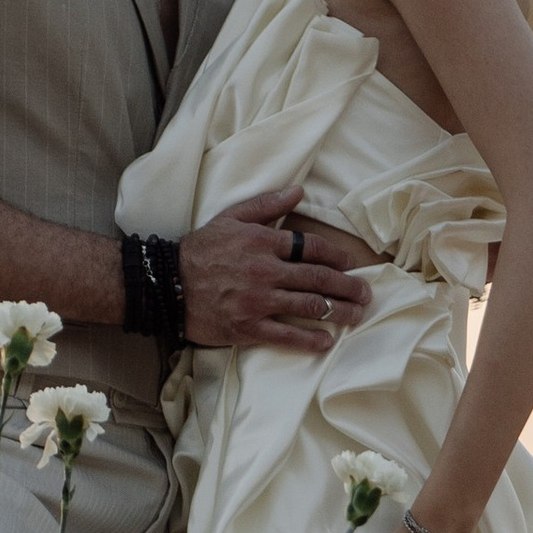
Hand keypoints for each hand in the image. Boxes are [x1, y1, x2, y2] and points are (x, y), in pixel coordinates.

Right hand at [180, 192, 375, 353]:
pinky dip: (310, 339)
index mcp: (263, 242)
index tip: (350, 263)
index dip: (336, 256)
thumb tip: (299, 191)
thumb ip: (267, 205)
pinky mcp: (247, 327)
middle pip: (319, 278)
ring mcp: (258, 301)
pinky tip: (326, 341)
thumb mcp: (231, 218)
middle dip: (348, 286)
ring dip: (339, 312)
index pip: (311, 247)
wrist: (166, 284)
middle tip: (365, 293)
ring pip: (310, 306)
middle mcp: (265, 271)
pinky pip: (287, 335)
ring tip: (356, 315)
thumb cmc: (200, 250)